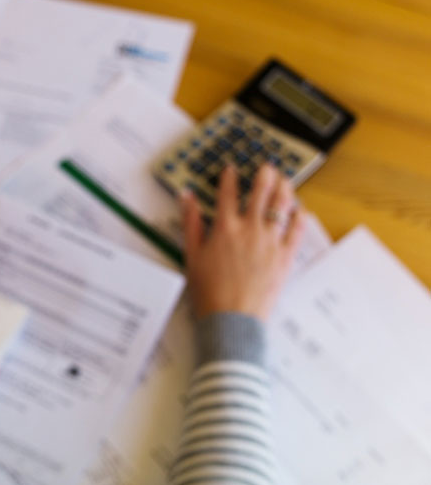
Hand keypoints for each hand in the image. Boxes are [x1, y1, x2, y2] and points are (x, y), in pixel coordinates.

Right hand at [182, 163, 306, 321]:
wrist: (232, 319)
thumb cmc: (209, 292)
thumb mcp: (192, 255)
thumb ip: (191, 223)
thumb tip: (186, 198)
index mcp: (225, 228)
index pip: (227, 193)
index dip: (230, 177)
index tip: (232, 168)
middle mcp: (249, 230)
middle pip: (260, 192)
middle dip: (264, 175)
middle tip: (267, 166)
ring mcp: (270, 242)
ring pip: (282, 206)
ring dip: (284, 189)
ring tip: (285, 180)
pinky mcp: (285, 257)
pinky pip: (297, 230)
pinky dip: (299, 217)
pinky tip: (300, 210)